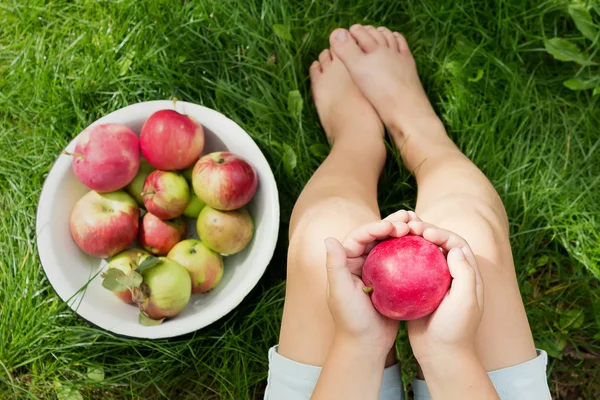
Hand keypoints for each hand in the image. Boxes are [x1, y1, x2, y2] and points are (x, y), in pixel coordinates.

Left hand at [324, 214, 409, 355]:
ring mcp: (378, 270)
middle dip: (393, 224)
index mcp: (346, 260)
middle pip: (377, 236)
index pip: (361, 236)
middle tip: (410, 219)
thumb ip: (335, 265)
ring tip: (419, 225)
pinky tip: (427, 245)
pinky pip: (404, 260)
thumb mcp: (340, 292)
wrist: (366, 345)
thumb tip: (329, 238)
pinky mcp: (392, 281)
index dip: (376, 226)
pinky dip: (413, 251)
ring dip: (404, 233)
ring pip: (391, 245)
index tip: (393, 227)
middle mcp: (361, 261)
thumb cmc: (350, 319)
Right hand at [403, 220, 484, 363]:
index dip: (441, 233)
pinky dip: (400, 259)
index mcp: (466, 274)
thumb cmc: (455, 329)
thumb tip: (454, 248)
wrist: (440, 355)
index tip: (424, 233)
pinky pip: (408, 269)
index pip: (455, 244)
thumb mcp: (465, 301)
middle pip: (438, 245)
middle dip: (424, 232)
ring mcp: (433, 283)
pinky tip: (387, 255)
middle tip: (407, 228)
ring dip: (411, 243)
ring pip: (422, 254)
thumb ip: (464, 274)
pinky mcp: (418, 292)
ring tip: (396, 236)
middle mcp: (451, 274)